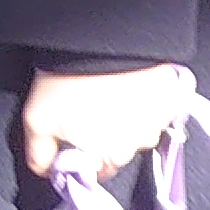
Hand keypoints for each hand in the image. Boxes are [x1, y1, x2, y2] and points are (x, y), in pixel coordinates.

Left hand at [21, 64, 196, 185]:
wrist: (101, 37)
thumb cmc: (68, 78)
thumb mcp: (36, 119)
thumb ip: (39, 155)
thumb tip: (48, 172)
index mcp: (107, 156)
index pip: (96, 173)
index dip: (82, 156)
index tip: (74, 136)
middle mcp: (137, 145)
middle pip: (120, 153)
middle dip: (106, 138)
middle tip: (91, 110)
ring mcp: (159, 121)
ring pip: (140, 132)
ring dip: (129, 121)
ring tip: (111, 94)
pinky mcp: (173, 100)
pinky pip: (159, 111)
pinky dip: (146, 104)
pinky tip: (130, 87)